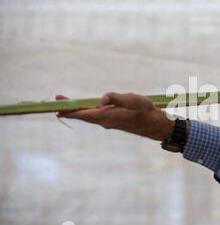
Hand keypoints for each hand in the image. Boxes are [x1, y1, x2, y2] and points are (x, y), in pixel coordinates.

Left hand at [56, 93, 174, 140]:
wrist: (156, 125)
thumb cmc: (147, 112)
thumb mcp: (133, 100)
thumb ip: (116, 98)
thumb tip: (101, 99)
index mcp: (109, 116)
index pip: (84, 114)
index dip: (70, 110)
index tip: (57, 108)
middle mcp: (106, 121)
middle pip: (84, 115)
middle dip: (71, 109)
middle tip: (58, 102)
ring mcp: (110, 122)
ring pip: (91, 116)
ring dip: (80, 110)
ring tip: (69, 104)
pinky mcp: (114, 121)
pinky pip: (98, 116)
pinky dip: (89, 111)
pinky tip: (88, 108)